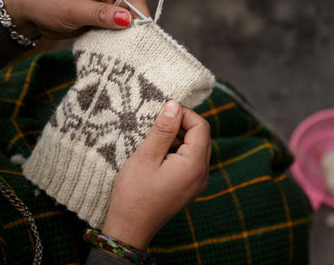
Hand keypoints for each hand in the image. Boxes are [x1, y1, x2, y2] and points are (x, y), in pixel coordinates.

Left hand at [3, 0, 178, 38]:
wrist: (30, 17)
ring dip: (129, 29)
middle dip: (138, 17)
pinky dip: (121, 36)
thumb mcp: (72, 9)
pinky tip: (118, 44)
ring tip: (122, 42)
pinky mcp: (102, 19)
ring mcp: (105, 5)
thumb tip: (128, 20)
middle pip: (134, 1)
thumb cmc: (46, 3)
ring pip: (129, 17)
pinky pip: (119, 27)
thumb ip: (100, 14)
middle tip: (133, 35)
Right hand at [102, 100, 210, 249]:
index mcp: (194, 165)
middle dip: (181, 125)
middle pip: (201, 136)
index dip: (184, 114)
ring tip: (153, 141)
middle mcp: (202, 174)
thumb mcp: (146, 156)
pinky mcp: (189, 186)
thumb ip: (163, 130)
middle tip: (156, 125)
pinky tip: (157, 154)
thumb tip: (174, 105)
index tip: (162, 112)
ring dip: (177, 138)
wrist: (130, 228)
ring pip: (195, 147)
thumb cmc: (134, 193)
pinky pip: (190, 160)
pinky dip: (176, 151)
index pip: (201, 127)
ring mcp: (197, 182)